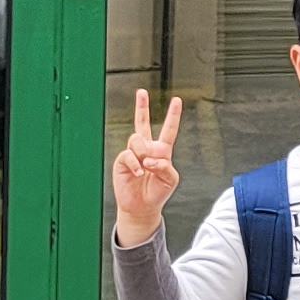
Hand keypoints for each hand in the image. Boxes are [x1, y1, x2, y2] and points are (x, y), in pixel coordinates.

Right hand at [110, 88, 183, 244]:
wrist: (141, 207)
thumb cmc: (157, 192)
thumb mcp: (170, 180)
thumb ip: (166, 166)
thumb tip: (151, 158)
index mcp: (162, 151)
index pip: (168, 130)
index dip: (173, 115)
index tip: (177, 101)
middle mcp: (147, 149)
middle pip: (143, 123)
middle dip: (141, 107)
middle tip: (141, 92)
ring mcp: (134, 154)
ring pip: (137, 139)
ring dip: (143, 153)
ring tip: (145, 167)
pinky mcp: (123, 161)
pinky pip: (128, 155)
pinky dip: (135, 164)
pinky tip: (138, 172)